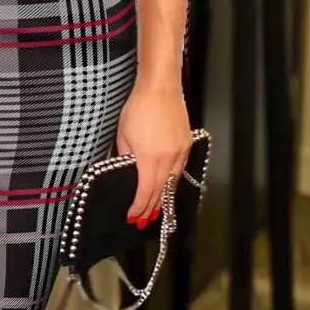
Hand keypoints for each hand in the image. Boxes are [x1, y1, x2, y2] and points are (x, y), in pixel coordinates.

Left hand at [115, 80, 192, 227]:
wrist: (160, 87)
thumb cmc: (138, 107)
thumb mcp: (123, 135)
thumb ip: (125, 157)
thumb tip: (127, 170)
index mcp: (149, 158)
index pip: (145, 191)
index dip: (139, 207)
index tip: (133, 217)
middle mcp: (168, 158)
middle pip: (161, 191)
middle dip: (152, 208)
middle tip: (145, 221)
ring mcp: (180, 151)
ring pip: (172, 182)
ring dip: (163, 197)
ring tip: (156, 210)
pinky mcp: (187, 143)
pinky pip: (179, 169)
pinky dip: (172, 180)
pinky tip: (167, 185)